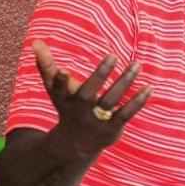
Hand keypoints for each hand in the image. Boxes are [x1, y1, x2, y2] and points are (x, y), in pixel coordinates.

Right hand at [33, 39, 151, 154]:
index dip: (60, 80)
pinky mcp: (112, 127)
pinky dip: (138, 101)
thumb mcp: (54, 89)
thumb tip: (36, 41)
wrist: (76, 144)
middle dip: (100, 75)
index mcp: (64, 99)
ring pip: (112, 100)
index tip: (63, 70)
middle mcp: (80, 109)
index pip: (60, 88)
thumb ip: (46, 65)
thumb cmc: (67, 107)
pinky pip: (126, 113)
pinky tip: (149, 87)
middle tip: (112, 55)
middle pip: (89, 92)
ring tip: (137, 64)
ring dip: (125, 81)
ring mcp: (96, 119)